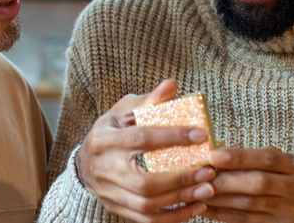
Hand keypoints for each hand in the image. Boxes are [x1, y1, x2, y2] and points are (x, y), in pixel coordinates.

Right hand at [76, 80, 217, 222]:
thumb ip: (149, 101)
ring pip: (147, 204)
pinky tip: (196, 207)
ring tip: (208, 190)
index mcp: (104, 139)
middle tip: (208, 171)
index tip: (201, 135)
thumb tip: (172, 84)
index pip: (142, 139)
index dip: (172, 136)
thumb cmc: (111, 130)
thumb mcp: (124, 110)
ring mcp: (109, 193)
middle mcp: (104, 169)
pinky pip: (147, 220)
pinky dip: (174, 217)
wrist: (84, 162)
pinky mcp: (117, 209)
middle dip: (180, 178)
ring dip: (181, 199)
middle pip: (144, 181)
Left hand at [200, 146, 293, 222]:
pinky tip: (207, 209)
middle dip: (227, 179)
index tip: (215, 154)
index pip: (269, 158)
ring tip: (198, 191)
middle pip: (259, 183)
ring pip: (251, 205)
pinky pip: (248, 221)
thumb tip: (226, 151)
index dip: (240, 156)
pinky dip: (225, 215)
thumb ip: (266, 157)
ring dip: (221, 199)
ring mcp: (291, 212)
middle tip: (201, 174)